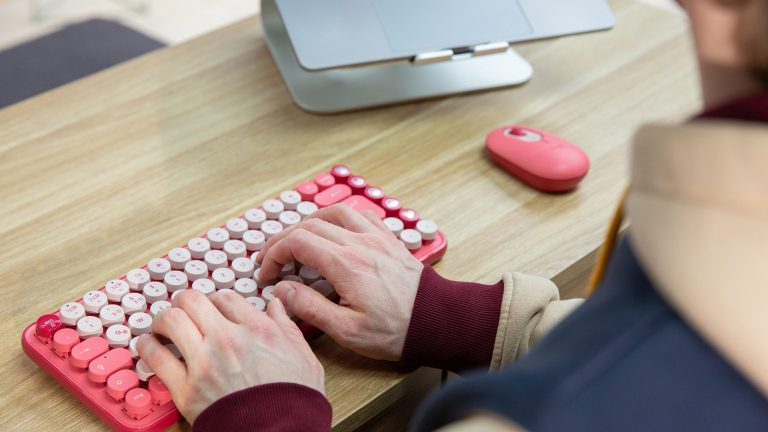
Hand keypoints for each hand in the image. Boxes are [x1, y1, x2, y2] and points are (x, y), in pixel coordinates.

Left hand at [136, 289, 323, 423]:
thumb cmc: (296, 400)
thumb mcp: (303, 356)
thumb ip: (287, 325)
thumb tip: (276, 304)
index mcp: (258, 329)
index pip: (225, 297)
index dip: (217, 300)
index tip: (213, 308)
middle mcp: (228, 340)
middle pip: (193, 301)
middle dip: (185, 302)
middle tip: (183, 309)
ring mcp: (204, 364)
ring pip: (171, 321)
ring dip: (163, 319)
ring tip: (162, 325)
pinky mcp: (187, 390)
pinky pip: (157, 358)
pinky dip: (147, 346)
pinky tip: (147, 344)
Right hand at [256, 204, 423, 360]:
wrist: (437, 320)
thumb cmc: (396, 330)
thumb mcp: (347, 331)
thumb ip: (310, 308)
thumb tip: (282, 291)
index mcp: (346, 265)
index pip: (296, 242)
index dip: (273, 254)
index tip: (266, 273)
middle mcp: (360, 243)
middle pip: (309, 225)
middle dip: (283, 239)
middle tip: (271, 259)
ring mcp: (376, 237)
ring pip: (334, 212)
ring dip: (309, 222)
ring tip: (297, 241)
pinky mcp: (388, 239)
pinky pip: (360, 214)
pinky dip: (339, 217)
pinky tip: (333, 230)